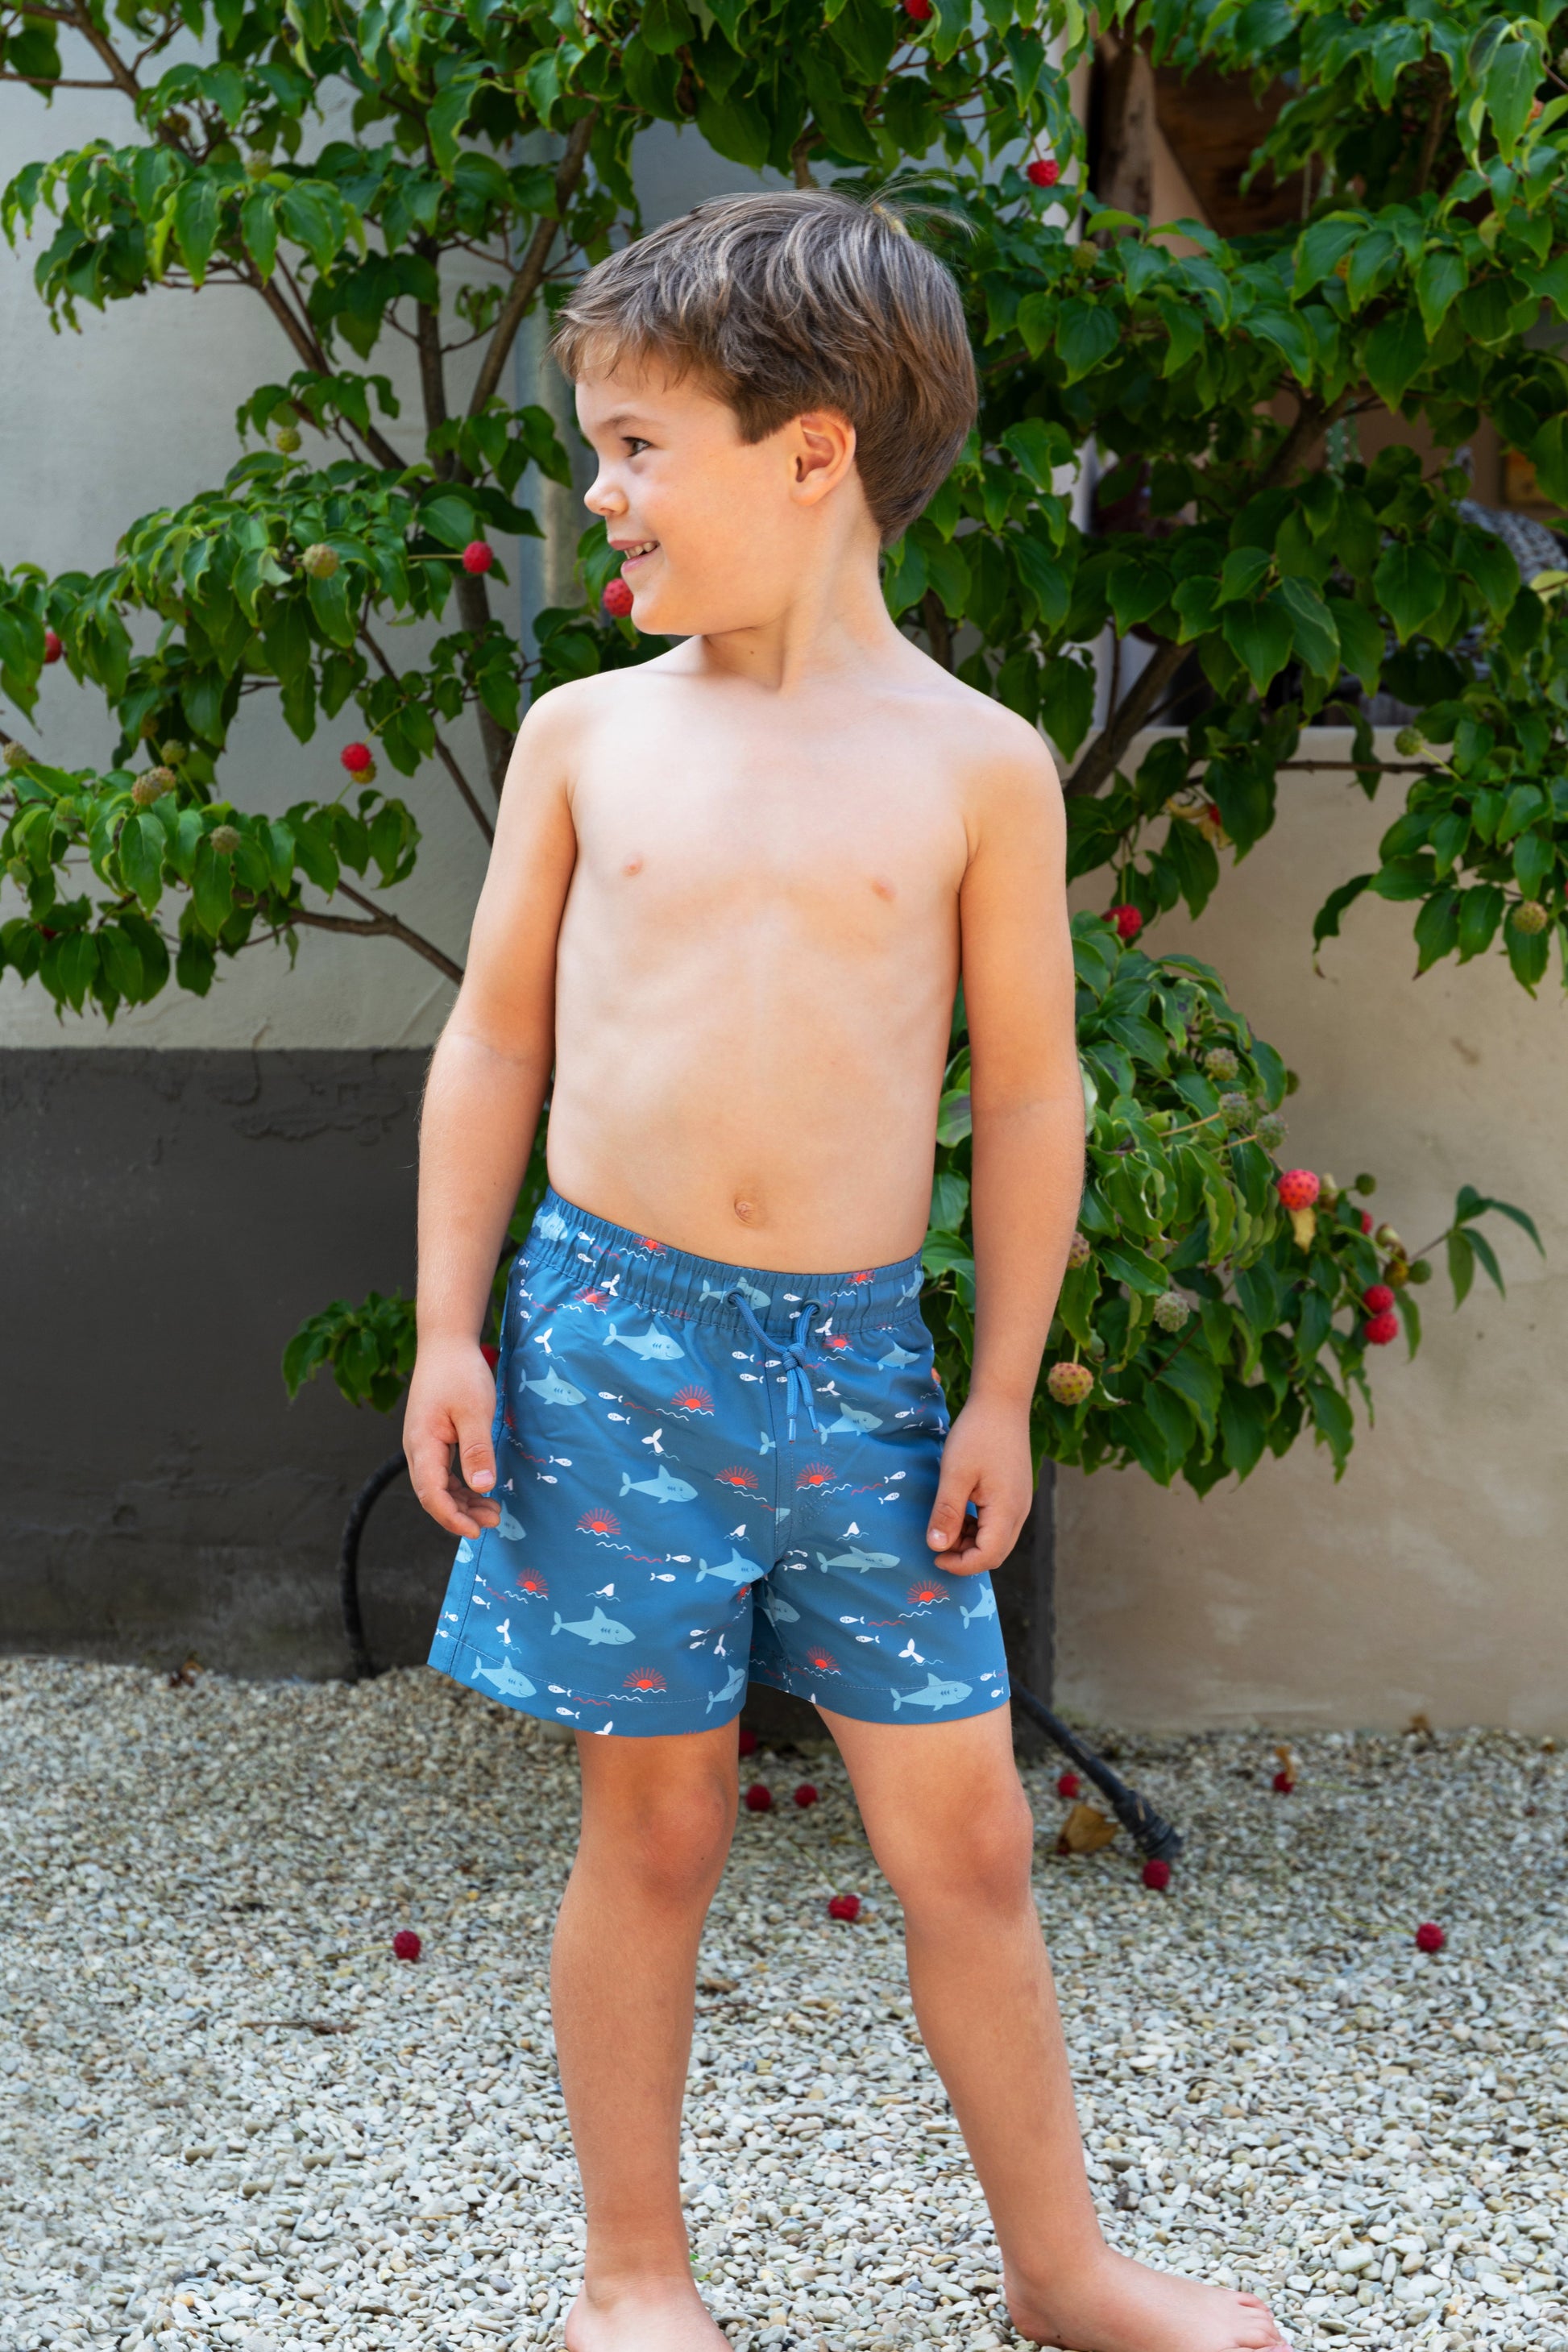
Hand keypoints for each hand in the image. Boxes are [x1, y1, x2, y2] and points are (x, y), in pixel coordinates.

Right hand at [404, 1336, 503, 1537]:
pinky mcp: (434, 1438)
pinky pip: (443, 1471)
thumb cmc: (460, 1372)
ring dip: (463, 1502)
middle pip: (433, 1494)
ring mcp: (424, 1443)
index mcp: (422, 1443)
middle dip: (460, 1514)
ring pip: (438, 1485)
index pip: (431, 1493)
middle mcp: (417, 1448)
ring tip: (492, 1512)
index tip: (476, 1531)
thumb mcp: (475, 1411)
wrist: (446, 1343)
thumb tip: (482, 1488)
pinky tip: (480, 1490)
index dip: (452, 1517)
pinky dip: (461, 1486)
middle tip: (493, 1522)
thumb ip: (477, 1450)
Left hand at [926, 1391, 1033, 1573]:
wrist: (1002, 1403)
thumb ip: (947, 1512)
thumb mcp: (955, 1474)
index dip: (960, 1564)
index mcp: (1007, 1510)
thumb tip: (936, 1547)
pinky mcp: (1015, 1494)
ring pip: (998, 1540)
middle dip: (965, 1557)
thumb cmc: (977, 1434)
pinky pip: (999, 1524)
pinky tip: (960, 1512)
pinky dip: (978, 1528)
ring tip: (946, 1525)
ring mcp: (1020, 1503)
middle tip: (937, 1544)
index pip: (988, 1557)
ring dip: (971, 1542)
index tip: (934, 1556)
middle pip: (995, 1553)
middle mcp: (1020, 1512)